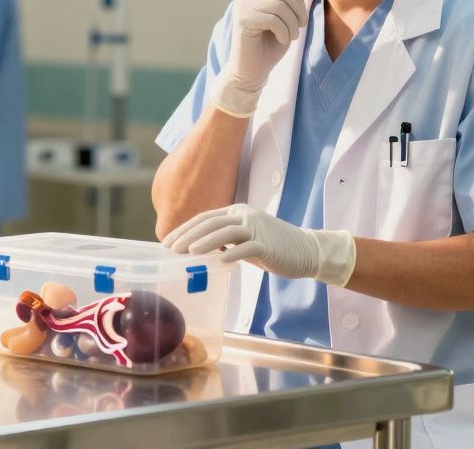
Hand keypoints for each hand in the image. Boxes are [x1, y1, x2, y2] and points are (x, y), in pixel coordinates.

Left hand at [163, 203, 356, 285]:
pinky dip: (231, 253)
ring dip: (205, 242)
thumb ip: (225, 240)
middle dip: (188, 235)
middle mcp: (245, 215)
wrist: (306, 250)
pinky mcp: (267, 244)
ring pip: (225, 232)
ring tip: (188, 252)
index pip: (205, 217)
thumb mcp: (245, 239)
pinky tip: (218, 261)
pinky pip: (246, 248)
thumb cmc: (272, 247)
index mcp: (237, 211)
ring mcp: (256, 228)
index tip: (167, 241)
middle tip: (171, 249)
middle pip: (211, 223)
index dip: (184, 229)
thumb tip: (197, 249)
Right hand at [212, 0, 312, 116]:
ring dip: (292, 22)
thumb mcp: (285, 18)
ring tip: (292, 35)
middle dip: (299, 8)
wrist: (251, 71)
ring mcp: (243, 8)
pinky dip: (284, 31)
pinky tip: (283, 40)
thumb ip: (291, 0)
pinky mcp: (243, 21)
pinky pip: (273, 19)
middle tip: (301, 25)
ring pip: (280, 5)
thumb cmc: (270, 45)